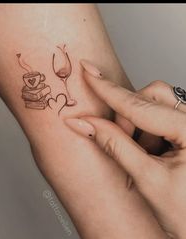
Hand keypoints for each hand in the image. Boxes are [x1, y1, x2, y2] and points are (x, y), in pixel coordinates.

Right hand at [65, 68, 185, 237]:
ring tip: (143, 155)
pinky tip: (151, 152)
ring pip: (154, 104)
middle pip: (151, 97)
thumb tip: (84, 124)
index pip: (141, 106)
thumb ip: (114, 146)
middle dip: (128, 117)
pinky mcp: (185, 128)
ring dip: (137, 124)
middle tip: (123, 143)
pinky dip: (145, 129)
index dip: (109, 90)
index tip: (89, 72)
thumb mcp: (147, 180)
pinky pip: (159, 114)